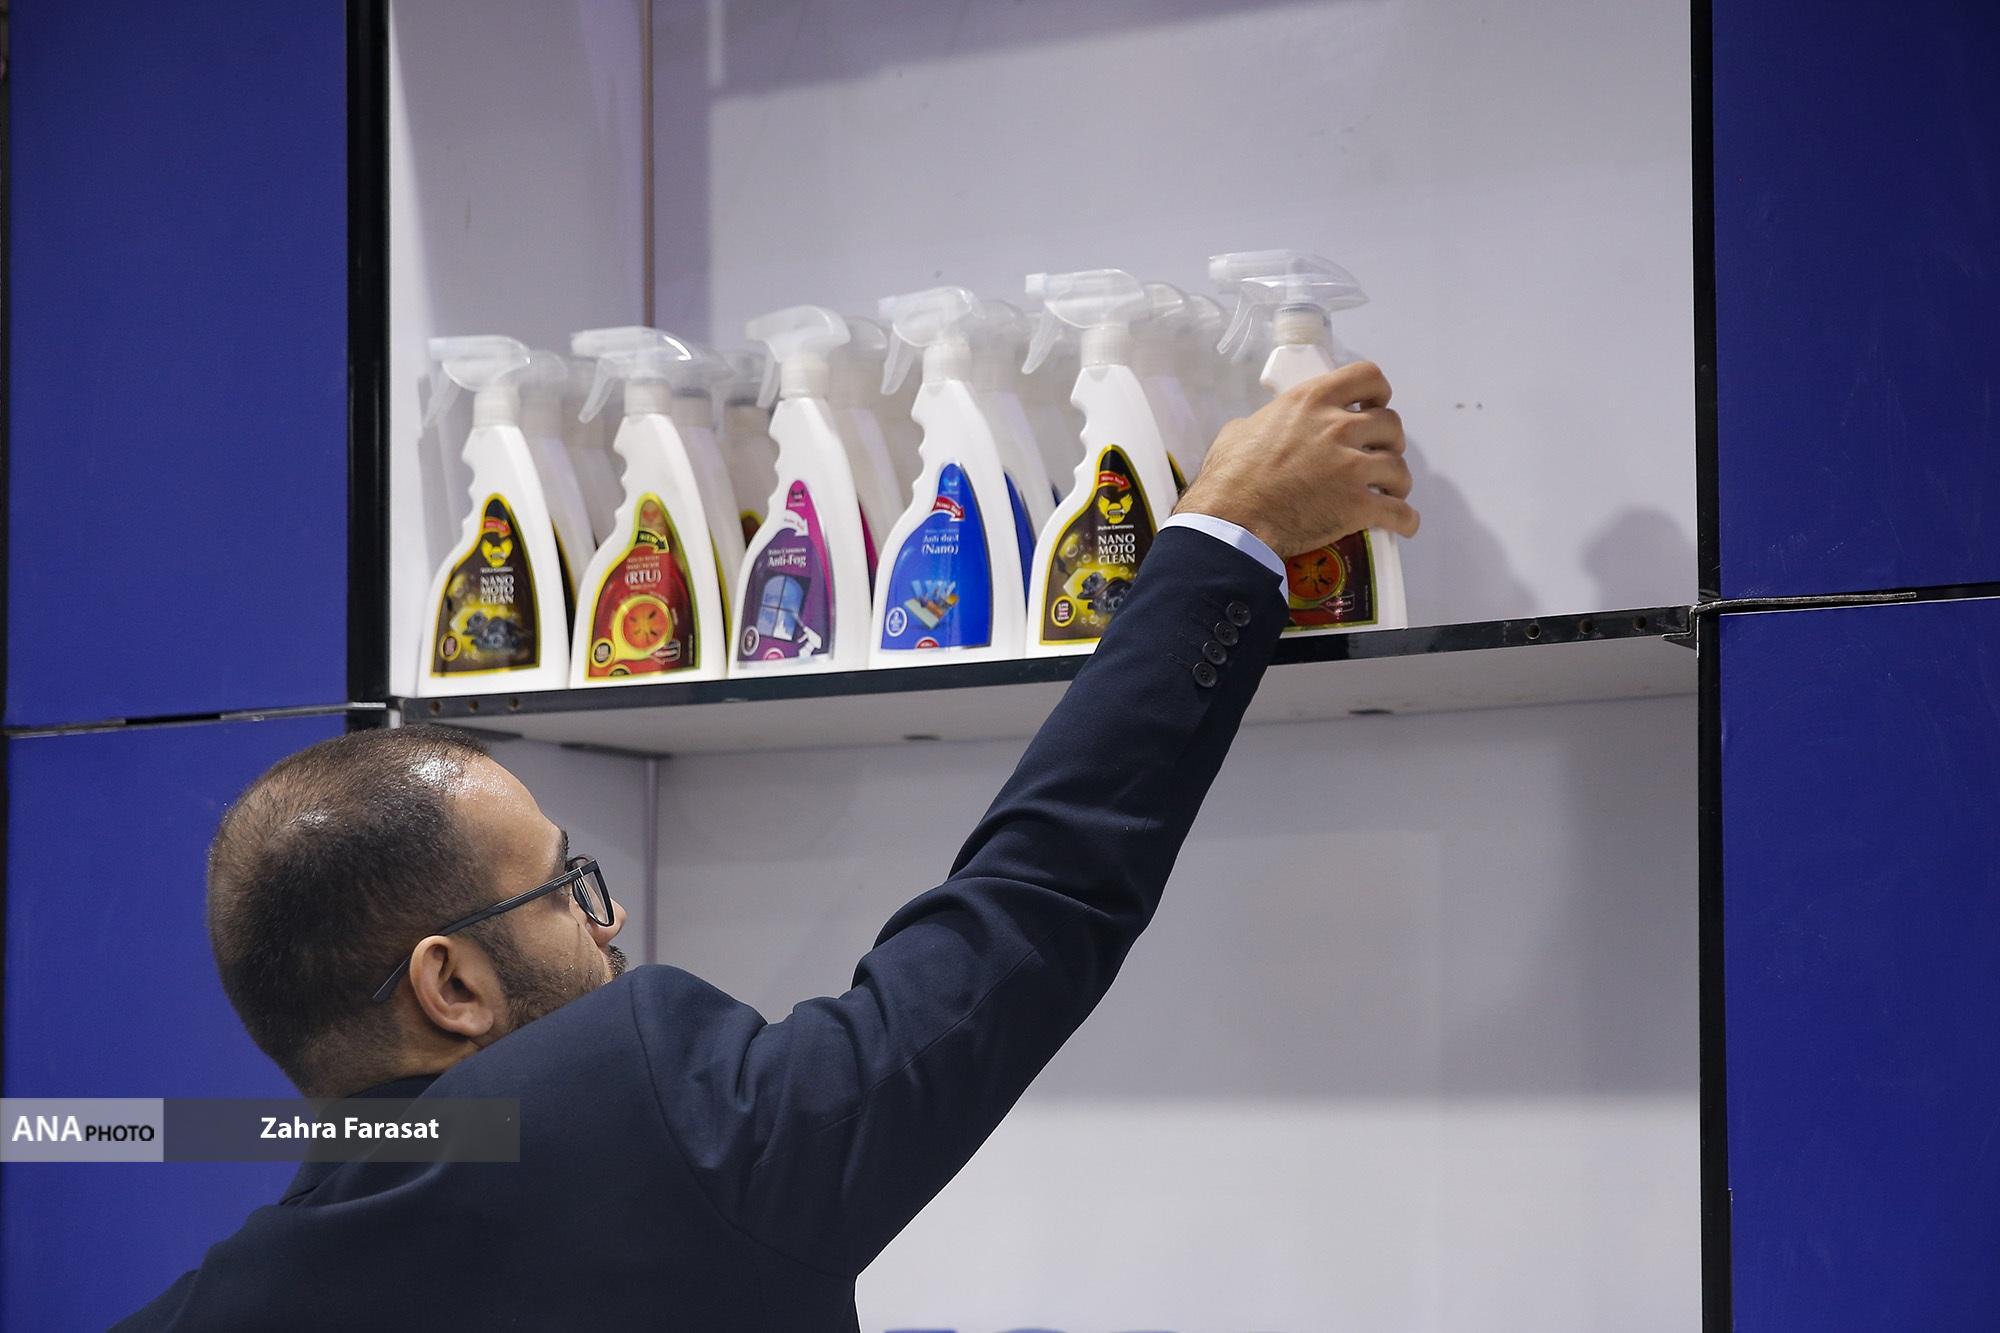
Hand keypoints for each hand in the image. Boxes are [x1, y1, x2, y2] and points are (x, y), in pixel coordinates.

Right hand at [1174, 361, 1417, 556]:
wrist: (1231, 523)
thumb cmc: (1228, 477)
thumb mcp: (1239, 431)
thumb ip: (1266, 421)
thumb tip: (1266, 428)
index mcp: (1311, 401)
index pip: (1368, 377)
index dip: (1378, 392)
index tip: (1374, 405)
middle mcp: (1338, 428)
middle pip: (1391, 423)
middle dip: (1388, 441)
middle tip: (1376, 455)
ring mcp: (1352, 468)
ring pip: (1399, 468)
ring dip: (1397, 480)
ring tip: (1389, 492)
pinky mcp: (1358, 506)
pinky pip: (1399, 512)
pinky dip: (1405, 519)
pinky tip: (1403, 524)